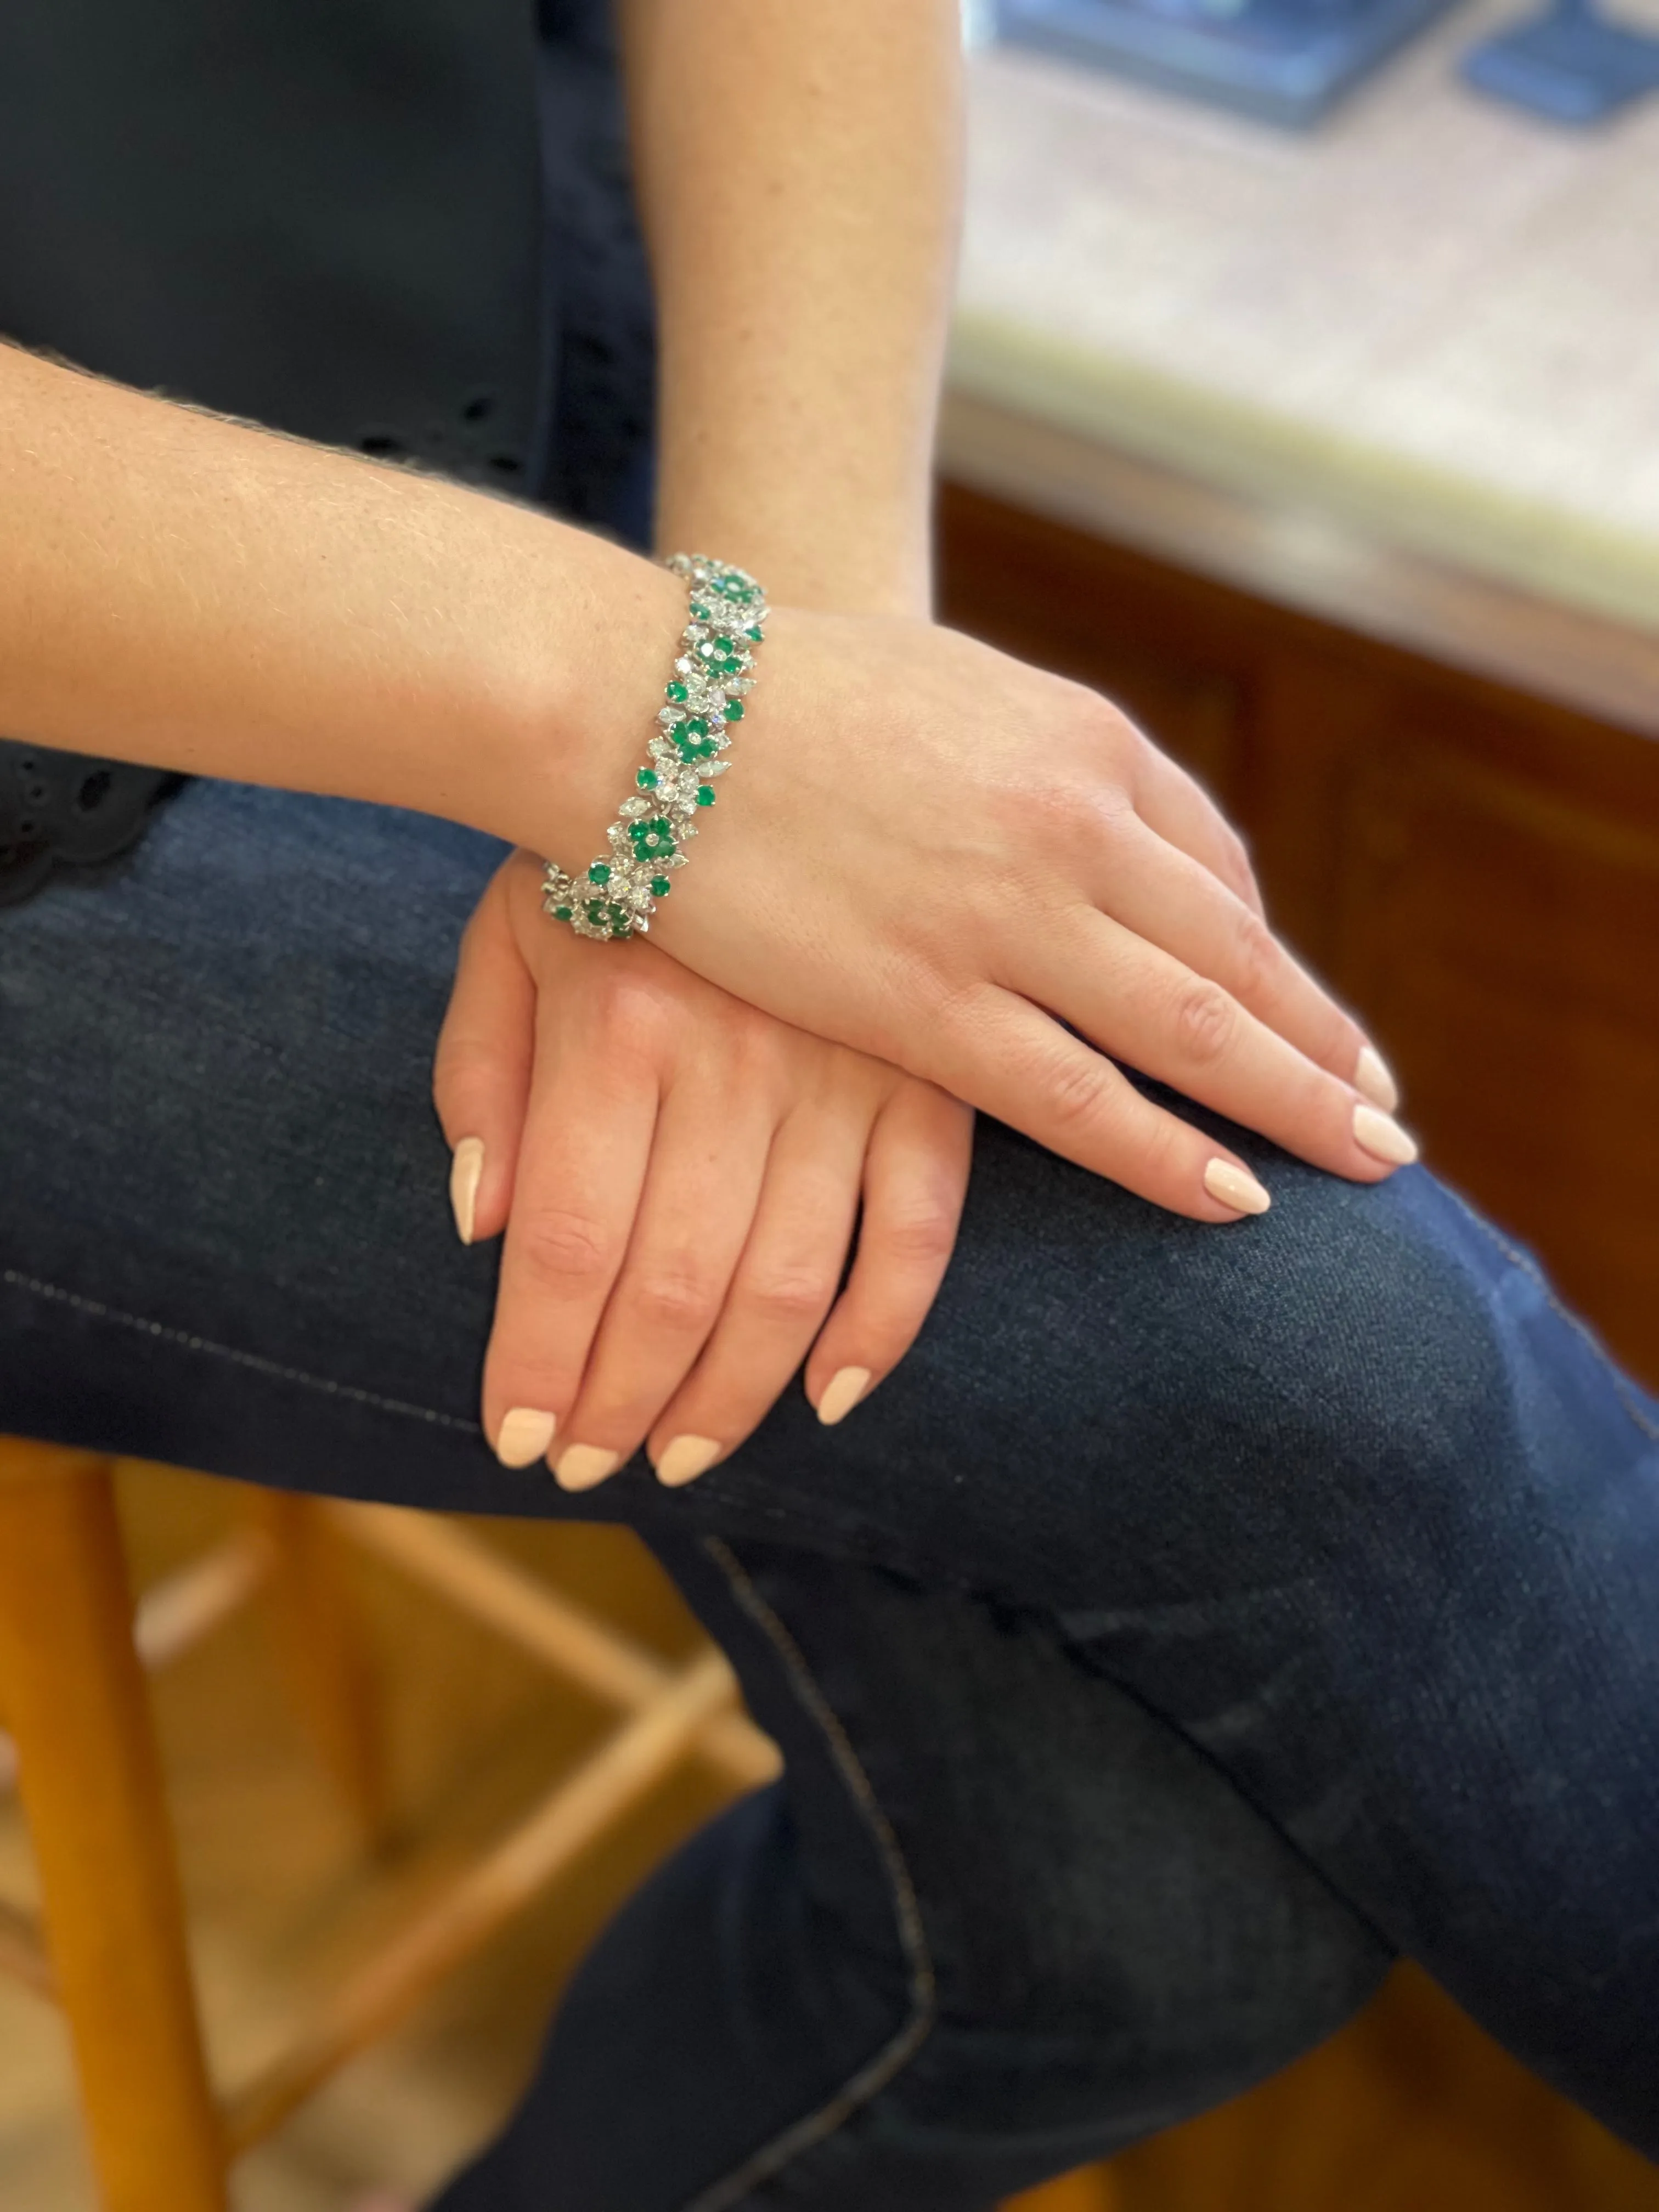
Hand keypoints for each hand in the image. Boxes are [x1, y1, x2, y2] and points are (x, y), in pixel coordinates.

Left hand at [433, 851, 973, 1486]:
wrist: (765, 726)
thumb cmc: (617, 841)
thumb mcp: (510, 928)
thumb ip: (482, 1073)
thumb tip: (481, 1227)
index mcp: (621, 1021)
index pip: (569, 1243)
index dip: (540, 1362)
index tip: (516, 1442)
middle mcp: (737, 1055)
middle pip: (676, 1284)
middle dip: (625, 1401)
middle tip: (594, 1468)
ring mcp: (849, 1067)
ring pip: (793, 1279)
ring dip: (734, 1392)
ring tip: (683, 1456)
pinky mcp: (933, 1072)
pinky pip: (922, 1228)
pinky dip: (883, 1326)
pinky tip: (833, 1395)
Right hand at [558, 591, 1411, 1222]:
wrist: (650, 706)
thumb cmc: (779, 690)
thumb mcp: (950, 690)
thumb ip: (1032, 765)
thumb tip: (1083, 835)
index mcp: (1081, 741)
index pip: (1217, 869)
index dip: (1273, 959)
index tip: (1307, 1020)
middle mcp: (1075, 827)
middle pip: (1237, 958)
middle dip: (1325, 1047)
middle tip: (1390, 1116)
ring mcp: (1009, 917)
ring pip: (1193, 1033)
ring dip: (1293, 1106)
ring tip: (1364, 1162)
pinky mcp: (926, 1004)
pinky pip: (1080, 1099)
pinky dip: (1167, 1153)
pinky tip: (1233, 1197)